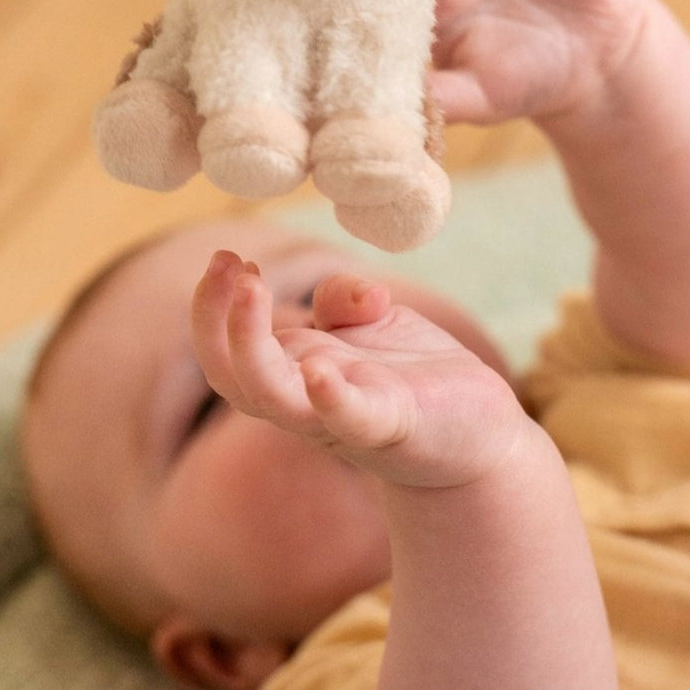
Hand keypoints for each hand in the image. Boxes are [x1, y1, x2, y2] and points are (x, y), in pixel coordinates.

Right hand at [190, 251, 531, 489]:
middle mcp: (302, 399)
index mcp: (292, 371)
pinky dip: (329, 397)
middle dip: (212, 319)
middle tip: (226, 263)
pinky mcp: (388, 426)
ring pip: (270, 396)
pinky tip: (318, 370)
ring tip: (250, 290)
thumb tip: (350, 297)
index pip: (226, 348)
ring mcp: (340, 417)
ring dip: (249, 344)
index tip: (229, 256)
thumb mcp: (368, 322)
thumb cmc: (412, 375)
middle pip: (229, 375)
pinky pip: (349, 417)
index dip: (212, 304)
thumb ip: (341, 299)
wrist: (477, 433)